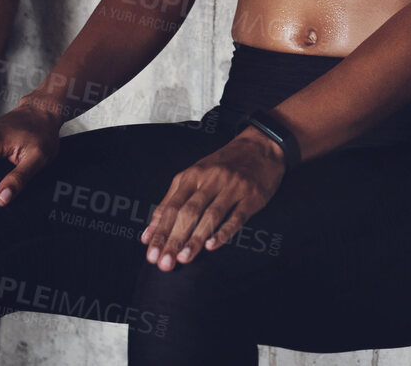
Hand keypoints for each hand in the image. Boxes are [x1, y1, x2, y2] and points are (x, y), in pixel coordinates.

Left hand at [140, 127, 284, 270]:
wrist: (259, 147)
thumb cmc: (223, 165)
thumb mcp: (194, 175)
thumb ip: (172, 200)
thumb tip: (151, 231)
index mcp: (192, 175)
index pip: (171, 207)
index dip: (160, 231)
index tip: (151, 252)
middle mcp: (210, 180)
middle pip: (188, 212)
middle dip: (174, 239)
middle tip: (164, 262)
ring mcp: (231, 187)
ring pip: (210, 215)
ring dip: (195, 238)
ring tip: (183, 258)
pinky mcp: (251, 196)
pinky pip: (236, 216)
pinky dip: (223, 231)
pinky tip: (212, 245)